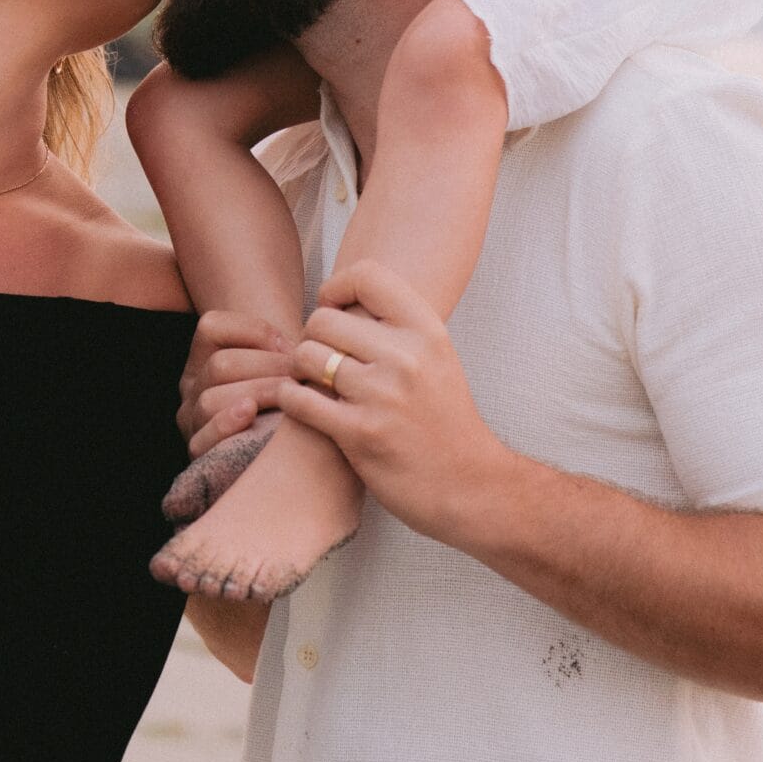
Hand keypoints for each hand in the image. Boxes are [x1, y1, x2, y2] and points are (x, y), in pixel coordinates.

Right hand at [178, 306, 297, 454]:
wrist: (288, 446)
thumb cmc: (291, 394)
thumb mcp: (286, 363)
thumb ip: (286, 348)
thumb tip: (299, 349)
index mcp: (205, 355)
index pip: (212, 327)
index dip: (255, 331)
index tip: (294, 347)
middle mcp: (194, 386)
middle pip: (220, 365)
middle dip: (269, 368)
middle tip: (304, 378)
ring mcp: (193, 419)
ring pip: (211, 399)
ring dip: (257, 394)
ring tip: (290, 399)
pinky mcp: (199, 451)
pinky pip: (200, 438)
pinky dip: (224, 424)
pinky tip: (251, 414)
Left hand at [277, 259, 515, 539]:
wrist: (471, 487)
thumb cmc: (446, 421)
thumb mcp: (436, 358)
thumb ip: (397, 327)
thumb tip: (342, 296)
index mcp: (427, 331)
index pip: (366, 275)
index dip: (336, 288)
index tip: (334, 311)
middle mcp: (406, 357)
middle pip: (323, 319)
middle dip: (313, 337)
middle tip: (321, 357)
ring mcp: (382, 395)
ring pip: (306, 356)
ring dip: (300, 370)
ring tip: (314, 383)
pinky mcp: (360, 433)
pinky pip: (299, 399)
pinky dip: (291, 399)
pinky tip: (302, 404)